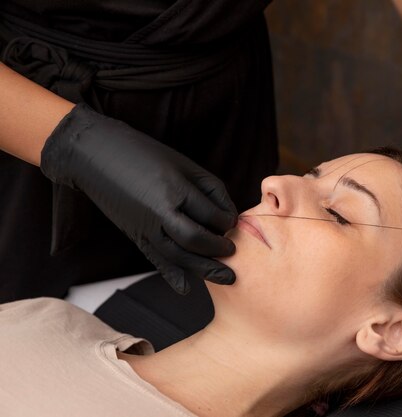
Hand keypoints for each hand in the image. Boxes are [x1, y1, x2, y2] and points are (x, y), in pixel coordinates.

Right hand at [41, 103, 237, 293]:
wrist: (96, 155)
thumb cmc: (147, 154)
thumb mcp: (185, 164)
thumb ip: (211, 190)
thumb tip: (230, 218)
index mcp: (173, 189)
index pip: (209, 215)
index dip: (226, 221)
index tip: (232, 222)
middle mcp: (158, 211)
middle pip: (194, 240)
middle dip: (217, 249)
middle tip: (231, 251)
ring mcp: (144, 226)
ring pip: (178, 256)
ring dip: (203, 268)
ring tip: (226, 276)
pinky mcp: (135, 234)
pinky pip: (155, 260)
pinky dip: (172, 276)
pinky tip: (187, 289)